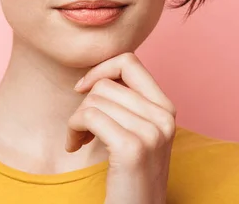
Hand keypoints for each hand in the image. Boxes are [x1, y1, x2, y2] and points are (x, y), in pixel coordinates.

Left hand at [65, 52, 176, 203]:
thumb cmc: (130, 176)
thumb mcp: (137, 132)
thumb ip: (126, 103)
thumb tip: (96, 76)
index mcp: (165, 108)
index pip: (129, 61)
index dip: (101, 69)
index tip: (84, 88)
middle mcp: (164, 117)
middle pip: (106, 83)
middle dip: (84, 103)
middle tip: (82, 128)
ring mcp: (151, 132)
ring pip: (94, 100)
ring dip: (77, 120)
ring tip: (80, 140)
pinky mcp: (132, 148)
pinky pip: (88, 116)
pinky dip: (73, 130)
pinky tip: (74, 146)